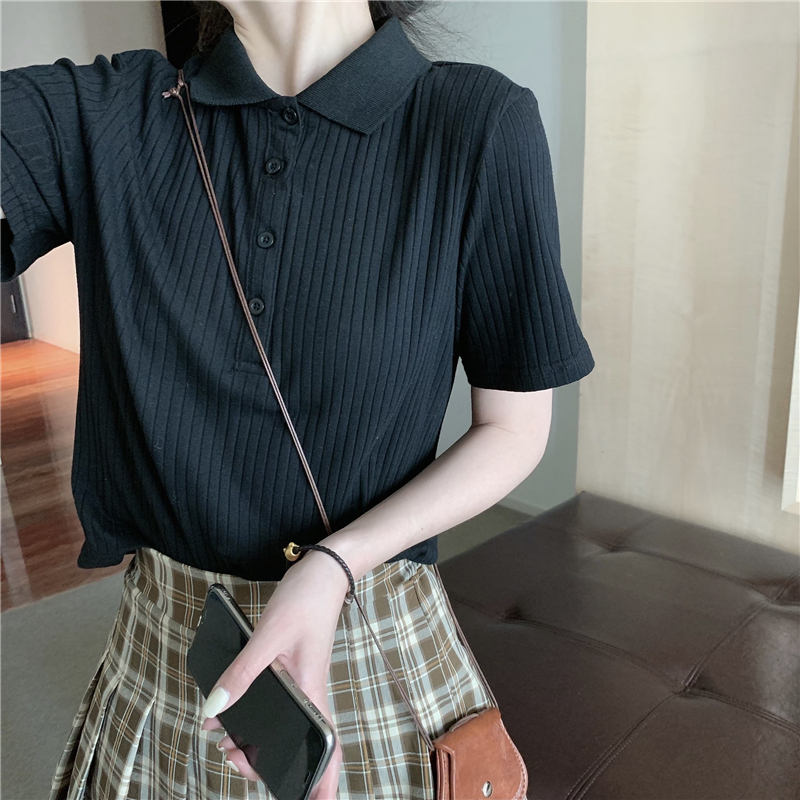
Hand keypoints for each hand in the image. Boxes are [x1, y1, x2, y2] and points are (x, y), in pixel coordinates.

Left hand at [200, 549, 350, 799]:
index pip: (327, 749)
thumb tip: (213, 713)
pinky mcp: (294, 668)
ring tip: (227, 742)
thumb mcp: (268, 637)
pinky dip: (260, 715)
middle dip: (269, 763)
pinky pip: (280, 704)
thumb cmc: (305, 601)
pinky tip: (237, 713)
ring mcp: (303, 681)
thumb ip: (241, 675)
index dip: (325, 784)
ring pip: (287, 725)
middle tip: (233, 759)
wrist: (324, 571)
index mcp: (311, 692)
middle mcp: (310, 692)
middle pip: (300, 744)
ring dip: (260, 740)